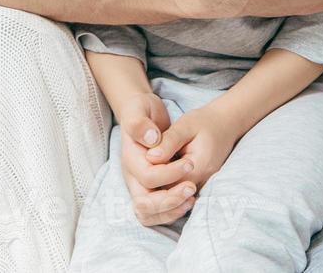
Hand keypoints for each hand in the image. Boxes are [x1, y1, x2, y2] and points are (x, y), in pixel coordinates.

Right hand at [112, 92, 197, 226]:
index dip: (170, 174)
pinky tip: (188, 200)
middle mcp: (132, 177)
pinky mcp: (150, 190)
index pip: (148, 177)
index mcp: (130, 159)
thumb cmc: (141, 111)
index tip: (190, 163)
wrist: (142, 115)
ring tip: (192, 198)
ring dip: (171, 211)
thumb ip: (140, 124)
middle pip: (145, 204)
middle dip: (170, 200)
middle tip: (192, 189)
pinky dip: (172, 212)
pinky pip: (157, 213)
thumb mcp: (138, 108)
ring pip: (149, 214)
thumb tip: (151, 140)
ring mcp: (139, 186)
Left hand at [143, 102, 243, 193]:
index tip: (146, 160)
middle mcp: (201, 181)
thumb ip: (169, 141)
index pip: (169, 184)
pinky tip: (162, 170)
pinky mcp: (199, 182)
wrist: (226, 122)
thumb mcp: (185, 125)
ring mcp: (202, 183)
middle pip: (171, 195)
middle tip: (145, 168)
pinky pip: (181, 191)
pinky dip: (169, 185)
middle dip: (155, 186)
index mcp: (198, 167)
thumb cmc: (205, 121)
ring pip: (175, 196)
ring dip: (161, 188)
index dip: (153, 176)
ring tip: (153, 169)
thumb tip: (150, 157)